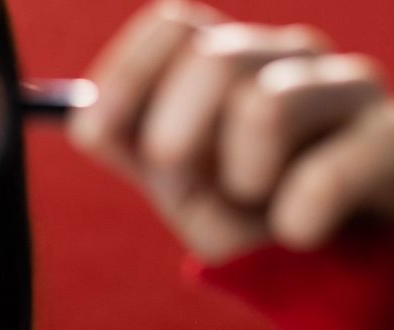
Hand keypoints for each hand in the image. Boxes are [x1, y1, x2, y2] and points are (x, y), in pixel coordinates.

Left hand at [67, 0, 393, 264]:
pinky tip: (298, 229)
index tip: (97, 132)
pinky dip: (293, 220)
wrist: (325, 260)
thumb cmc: (242, 206)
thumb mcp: (175, 177)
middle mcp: (287, 54)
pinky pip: (324, 176)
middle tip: (182, 178)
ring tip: (257, 199)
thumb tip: (83, 117)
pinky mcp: (393, 137)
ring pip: (266, 106)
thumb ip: (127, 142)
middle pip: (213, 56)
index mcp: (229, 55)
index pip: (172, 25)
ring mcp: (346, 86)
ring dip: (240, 177)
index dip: (127, 76)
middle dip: (175, 135)